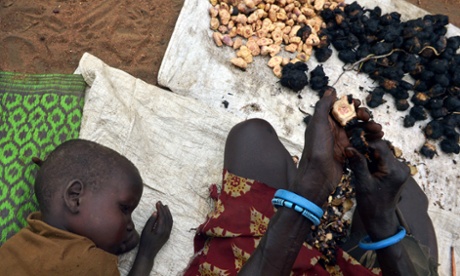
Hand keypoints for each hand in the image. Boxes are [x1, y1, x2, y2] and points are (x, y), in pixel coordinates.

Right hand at [137, 201, 172, 257]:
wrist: (148, 254)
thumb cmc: (144, 242)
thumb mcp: (145, 231)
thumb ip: (151, 221)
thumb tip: (156, 212)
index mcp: (160, 230)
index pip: (162, 216)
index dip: (160, 208)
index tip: (157, 202)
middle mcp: (166, 231)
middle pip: (167, 217)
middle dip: (164, 209)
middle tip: (160, 202)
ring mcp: (168, 234)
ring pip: (170, 221)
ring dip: (168, 213)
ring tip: (165, 206)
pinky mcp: (167, 235)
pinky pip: (170, 224)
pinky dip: (169, 218)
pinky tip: (166, 215)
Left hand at [292, 87, 375, 204]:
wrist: (318, 176)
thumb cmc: (316, 149)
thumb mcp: (318, 124)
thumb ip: (323, 106)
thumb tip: (330, 89)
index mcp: (324, 121)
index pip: (339, 107)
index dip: (349, 103)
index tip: (358, 103)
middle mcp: (332, 130)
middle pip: (351, 117)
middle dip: (361, 115)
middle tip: (366, 117)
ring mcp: (340, 141)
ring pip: (358, 129)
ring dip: (369, 126)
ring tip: (378, 129)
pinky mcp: (348, 152)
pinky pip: (361, 142)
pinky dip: (370, 138)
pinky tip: (379, 137)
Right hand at [345, 140, 409, 219]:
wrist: (380, 219)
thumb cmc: (371, 205)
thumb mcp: (362, 183)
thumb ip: (358, 164)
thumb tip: (349, 147)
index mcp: (395, 170)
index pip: (380, 146)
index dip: (365, 143)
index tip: (351, 144)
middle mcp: (401, 167)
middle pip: (381, 149)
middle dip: (366, 150)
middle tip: (352, 154)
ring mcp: (401, 169)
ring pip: (381, 153)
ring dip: (368, 155)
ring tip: (357, 163)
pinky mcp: (397, 171)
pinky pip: (383, 159)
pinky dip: (373, 161)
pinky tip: (365, 168)